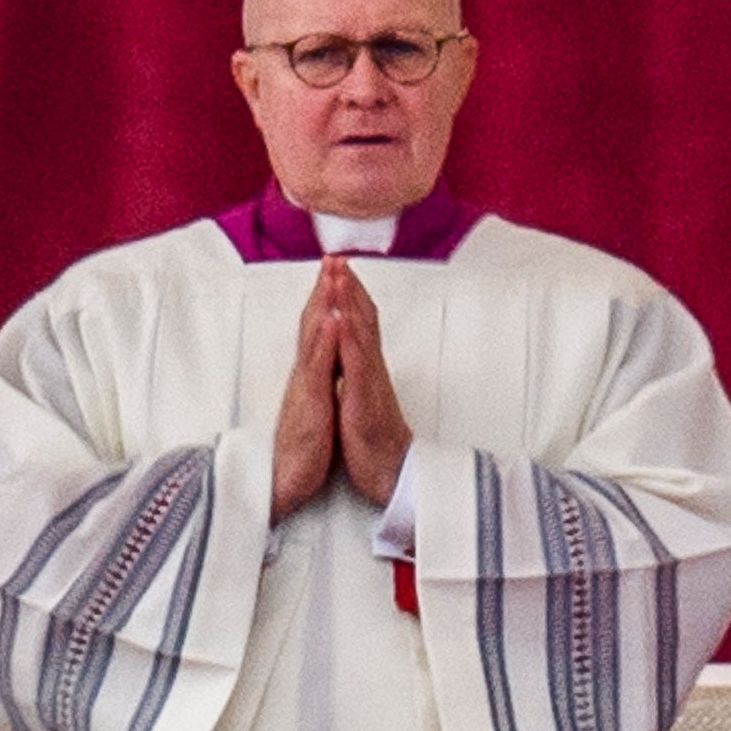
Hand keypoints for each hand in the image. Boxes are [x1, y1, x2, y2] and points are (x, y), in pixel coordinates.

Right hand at [269, 267, 344, 514]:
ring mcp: (305, 386)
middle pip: (311, 323)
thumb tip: (323, 370)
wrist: (283, 481)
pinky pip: (318, 366)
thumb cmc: (300, 450)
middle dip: (323, 289)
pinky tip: (332, 318)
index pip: (315, 330)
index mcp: (308, 377)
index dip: (324, 300)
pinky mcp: (309, 402)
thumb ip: (317, 386)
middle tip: (332, 257)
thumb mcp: (312, 409)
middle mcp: (304, 375)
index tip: (333, 273)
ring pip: (313, 336)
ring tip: (332, 274)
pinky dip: (325, 340)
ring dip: (323, 303)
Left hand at [320, 255, 413, 503]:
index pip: (360, 323)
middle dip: (349, 286)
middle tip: (338, 256)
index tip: (339, 267)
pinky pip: (356, 366)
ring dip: (349, 302)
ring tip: (339, 275)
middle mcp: (370, 370)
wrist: (392, 474)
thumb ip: (359, 374)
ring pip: (360, 335)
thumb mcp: (363, 399)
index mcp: (367, 370)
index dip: (350, 294)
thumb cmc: (375, 441)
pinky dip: (349, 340)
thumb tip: (352, 356)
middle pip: (362, 319)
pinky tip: (341, 319)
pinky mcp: (363, 401)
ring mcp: (368, 383)